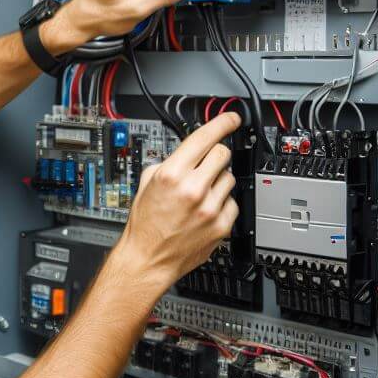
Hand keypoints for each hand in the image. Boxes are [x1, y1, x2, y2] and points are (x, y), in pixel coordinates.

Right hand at [114, 112, 240, 291]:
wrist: (148, 258)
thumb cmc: (145, 224)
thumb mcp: (147, 183)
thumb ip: (169, 163)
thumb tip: (188, 151)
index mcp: (172, 174)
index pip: (204, 138)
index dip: (222, 123)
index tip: (231, 118)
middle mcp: (193, 189)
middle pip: (222, 153)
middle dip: (215, 154)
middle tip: (206, 163)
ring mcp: (210, 208)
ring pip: (229, 177)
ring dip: (218, 180)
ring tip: (201, 193)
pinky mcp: (222, 225)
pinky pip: (233, 202)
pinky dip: (222, 202)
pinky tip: (206, 209)